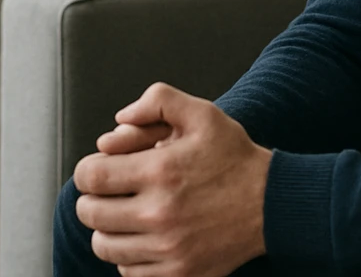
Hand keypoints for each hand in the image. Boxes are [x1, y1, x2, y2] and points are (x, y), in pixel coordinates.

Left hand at [73, 83, 271, 276]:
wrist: (272, 204)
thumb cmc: (235, 158)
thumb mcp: (202, 113)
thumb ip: (157, 100)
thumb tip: (119, 120)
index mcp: (160, 171)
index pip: (90, 177)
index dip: (87, 170)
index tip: (98, 169)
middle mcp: (160, 213)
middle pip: (90, 213)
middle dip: (92, 197)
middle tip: (109, 191)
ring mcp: (168, 249)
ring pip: (104, 245)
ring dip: (107, 228)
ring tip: (124, 214)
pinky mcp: (178, 273)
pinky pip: (127, 270)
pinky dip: (128, 255)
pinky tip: (144, 237)